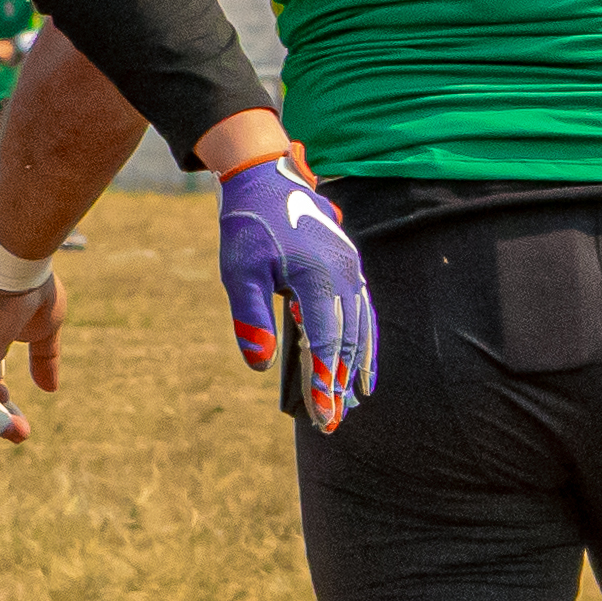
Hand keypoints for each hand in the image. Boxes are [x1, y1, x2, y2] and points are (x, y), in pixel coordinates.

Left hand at [0, 271, 58, 443]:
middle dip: (0, 414)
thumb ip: (45, 360)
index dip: (2, 398)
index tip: (21, 418)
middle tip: (21, 432)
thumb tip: (49, 389)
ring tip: (20, 435)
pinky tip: (13, 428)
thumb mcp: (45, 331)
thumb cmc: (33, 289)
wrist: (22, 267)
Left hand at [215, 146, 377, 433]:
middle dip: (340, 383)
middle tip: (332, 422)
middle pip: (349, 340)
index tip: (322, 414)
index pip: (325, 341)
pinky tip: (358, 360)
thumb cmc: (248, 226)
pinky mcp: (349, 265)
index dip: (324, 380)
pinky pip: (362, 310)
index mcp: (317, 277)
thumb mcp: (239, 271)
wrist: (264, 178)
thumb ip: (250, 317)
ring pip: (362, 327)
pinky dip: (363, 339)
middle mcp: (343, 274)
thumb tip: (260, 364)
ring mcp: (351, 268)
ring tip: (353, 399)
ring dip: (357, 364)